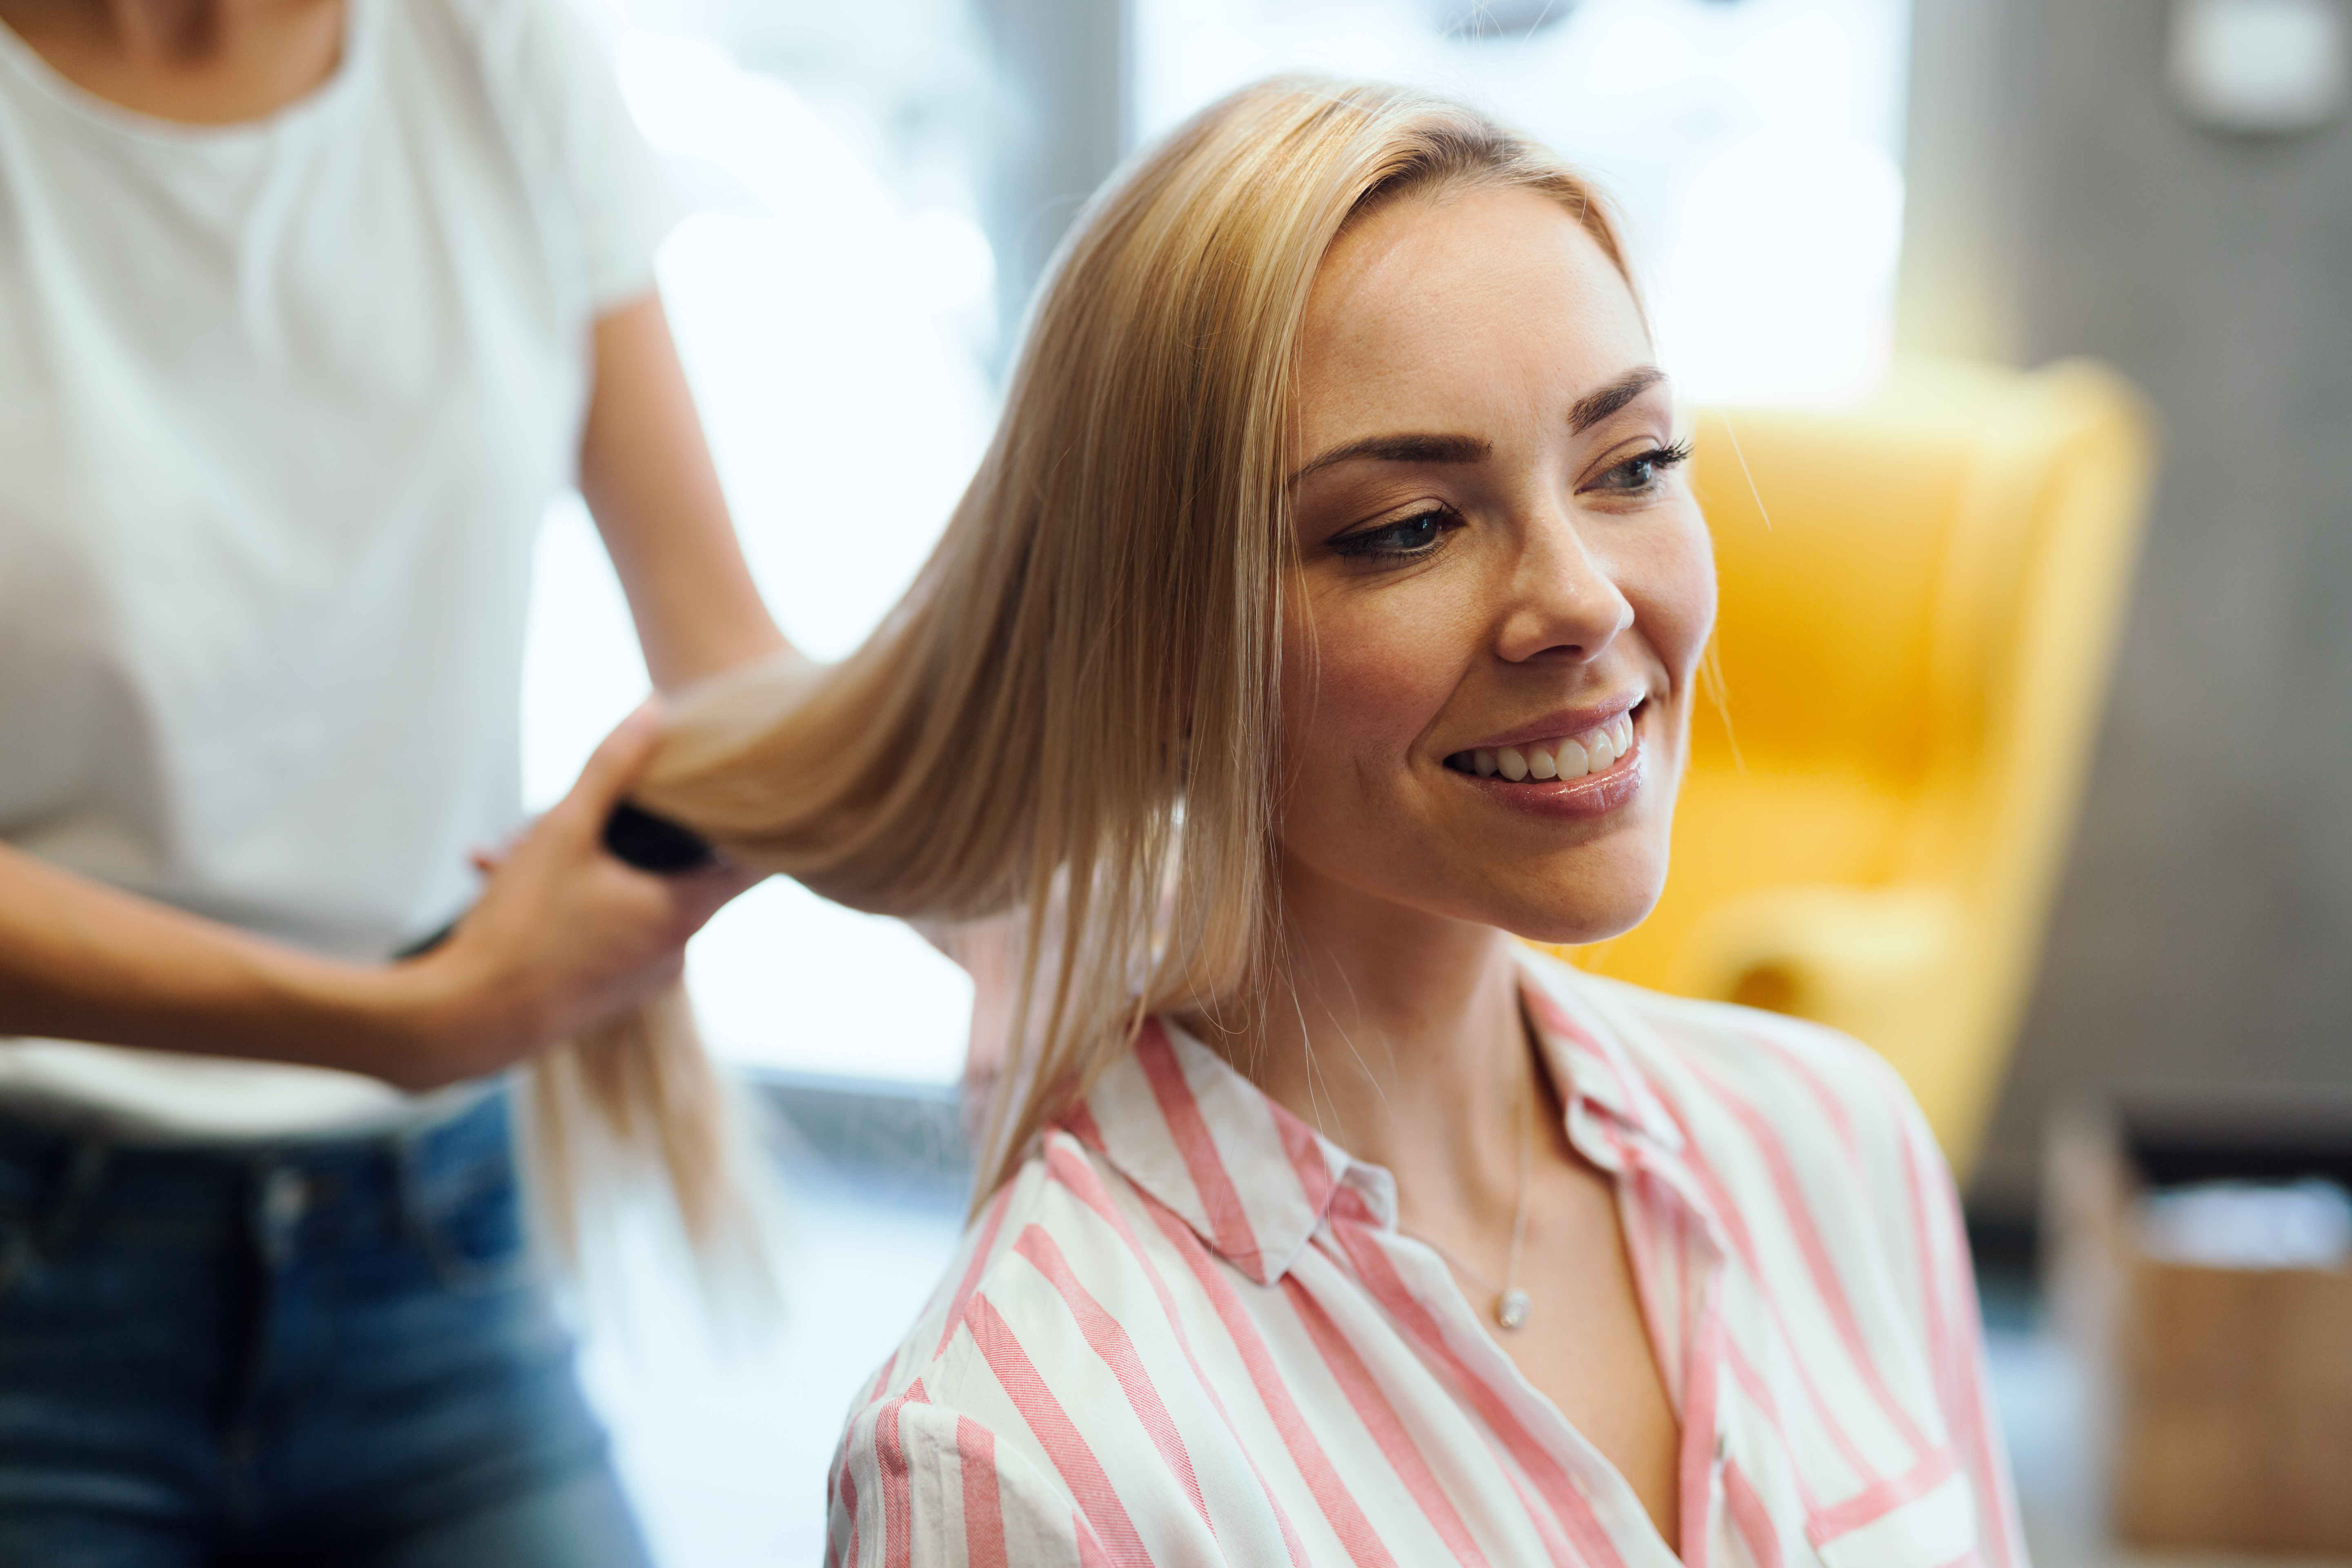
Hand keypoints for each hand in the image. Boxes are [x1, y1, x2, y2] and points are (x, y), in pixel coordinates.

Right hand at [392, 703, 760, 1087]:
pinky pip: (597, 932)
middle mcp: (673, 952)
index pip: (750, 860)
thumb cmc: (518, 930)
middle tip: (564, 811)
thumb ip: (611, 767)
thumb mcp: (563, 831)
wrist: (462, 1023)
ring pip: (623, 900)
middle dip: (621, 833)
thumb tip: (653, 708)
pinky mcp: (604, 995)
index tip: (723, 788)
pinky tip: (498, 877)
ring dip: (577, 866)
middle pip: (673, 872)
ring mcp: (640, 979)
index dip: (741, 818)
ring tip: (509, 847)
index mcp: (681, 913)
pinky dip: (564, 903)